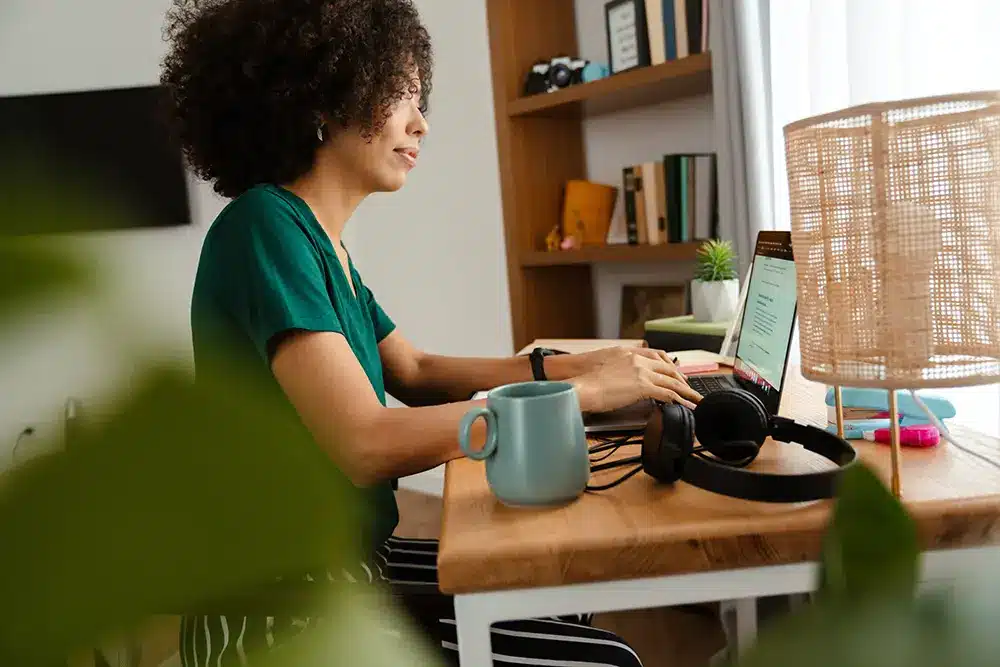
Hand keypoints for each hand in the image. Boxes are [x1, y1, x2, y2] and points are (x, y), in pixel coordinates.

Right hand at [566, 346, 701, 412]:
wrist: (583, 386)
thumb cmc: (587, 380)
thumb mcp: (604, 366)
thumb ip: (617, 368)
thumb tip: (622, 378)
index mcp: (628, 353)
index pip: (657, 356)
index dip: (669, 366)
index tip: (675, 373)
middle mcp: (637, 359)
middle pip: (668, 368)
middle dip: (681, 379)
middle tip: (689, 389)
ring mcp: (641, 372)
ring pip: (672, 381)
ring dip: (686, 392)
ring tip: (695, 400)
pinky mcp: (643, 386)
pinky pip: (668, 393)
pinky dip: (680, 400)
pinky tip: (685, 406)